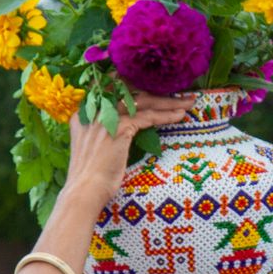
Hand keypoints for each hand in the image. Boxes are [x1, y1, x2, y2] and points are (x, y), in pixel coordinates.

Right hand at [63, 91, 192, 199]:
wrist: (85, 191)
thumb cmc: (92, 176)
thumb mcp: (95, 146)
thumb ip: (105, 130)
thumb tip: (128, 124)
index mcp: (85, 112)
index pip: (112, 85)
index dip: (135, 82)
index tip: (155, 85)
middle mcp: (94, 109)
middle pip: (131, 89)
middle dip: (156, 88)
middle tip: (178, 91)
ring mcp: (106, 117)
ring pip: (143, 101)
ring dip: (168, 101)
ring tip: (187, 103)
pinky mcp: (120, 128)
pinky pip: (148, 116)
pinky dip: (166, 116)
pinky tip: (179, 116)